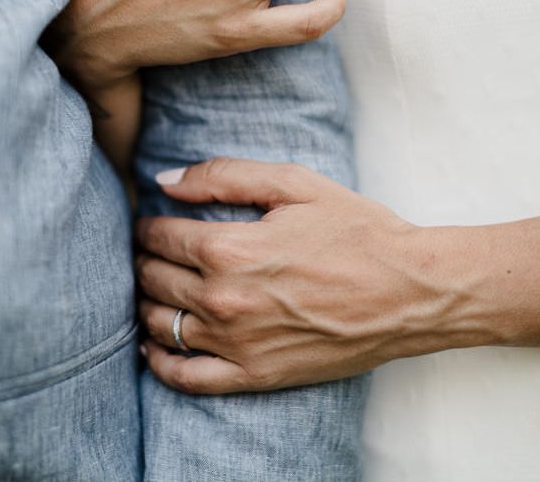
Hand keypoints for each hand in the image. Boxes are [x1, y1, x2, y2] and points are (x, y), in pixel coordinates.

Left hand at [136, 159, 502, 394]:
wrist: (411, 291)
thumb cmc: (356, 232)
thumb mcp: (295, 183)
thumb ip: (223, 176)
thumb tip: (164, 180)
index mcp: (230, 248)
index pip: (160, 236)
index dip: (147, 226)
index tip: (150, 223)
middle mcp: (224, 298)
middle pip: (153, 278)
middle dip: (142, 260)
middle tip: (147, 252)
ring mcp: (236, 343)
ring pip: (160, 324)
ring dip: (145, 303)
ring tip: (150, 290)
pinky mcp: (254, 375)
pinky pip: (185, 377)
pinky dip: (160, 363)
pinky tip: (154, 347)